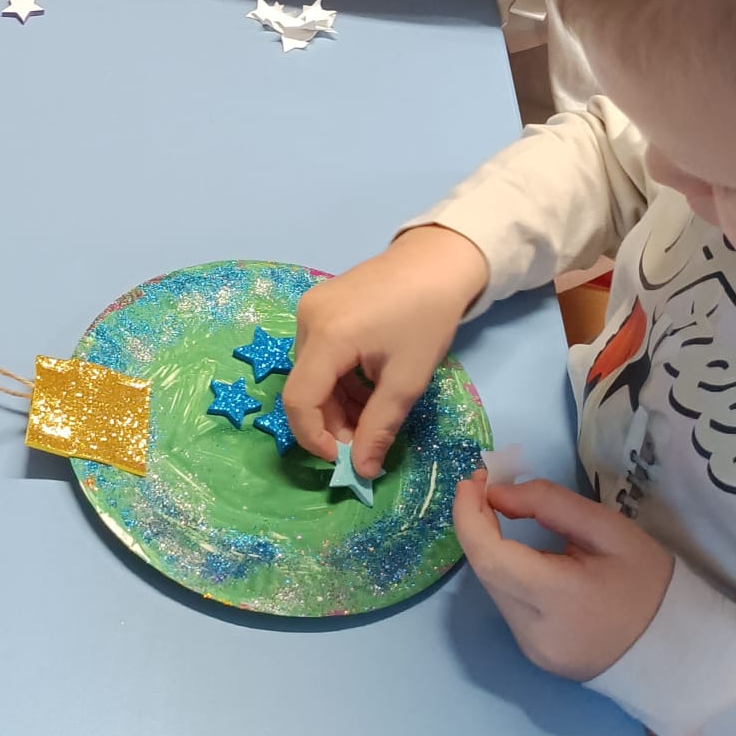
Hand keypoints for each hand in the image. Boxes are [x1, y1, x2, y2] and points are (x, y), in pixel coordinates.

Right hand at [282, 227, 488, 474]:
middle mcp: (307, 319)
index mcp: (327, 335)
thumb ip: (379, 428)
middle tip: (365, 441)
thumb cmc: (427, 318)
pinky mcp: (318, 304)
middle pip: (304, 387)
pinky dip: (337, 378)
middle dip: (331, 422)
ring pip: (311, 373)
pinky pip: (317, 353)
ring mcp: (310, 308)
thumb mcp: (407, 379)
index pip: (299, 400)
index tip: (342, 460)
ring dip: (336, 401)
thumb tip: (362, 472)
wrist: (436, 262)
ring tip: (372, 411)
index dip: (313, 437)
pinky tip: (365, 384)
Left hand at [455, 473, 674, 679]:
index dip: (468, 515)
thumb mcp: (609, 529)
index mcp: (558, 599)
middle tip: (486, 488)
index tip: (471, 480)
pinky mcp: (535, 655)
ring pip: (494, 589)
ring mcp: (532, 650)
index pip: (489, 557)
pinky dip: (507, 573)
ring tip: (502, 514)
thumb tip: (497, 495)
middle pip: (486, 571)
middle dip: (477, 525)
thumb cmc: (650, 583)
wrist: (679, 650)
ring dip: (491, 548)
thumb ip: (549, 504)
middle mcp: (535, 633)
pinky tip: (521, 554)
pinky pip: (509, 606)